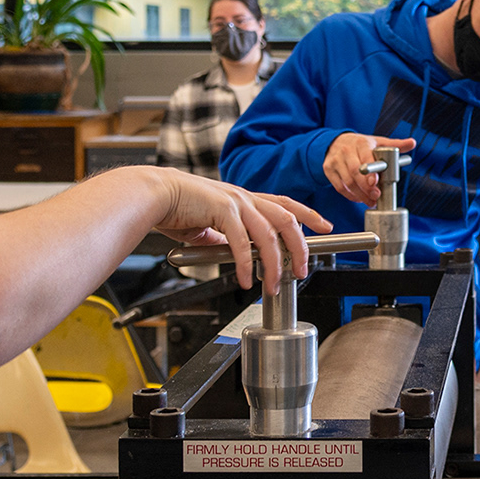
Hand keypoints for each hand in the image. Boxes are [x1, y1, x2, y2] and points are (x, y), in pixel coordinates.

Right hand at [143, 169, 329, 292]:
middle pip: (286, 219)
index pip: (284, 204)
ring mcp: (234, 202)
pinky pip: (241, 241)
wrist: (154, 194)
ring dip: (275, 262)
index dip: (307, 214)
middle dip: (300, 246)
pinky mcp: (221, 210)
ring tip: (274, 284)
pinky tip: (247, 279)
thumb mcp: (207, 223)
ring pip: (268, 233)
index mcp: (243, 198)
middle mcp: (244, 197)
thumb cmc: (176, 207)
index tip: (325, 225)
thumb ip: (222, 235)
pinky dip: (247, 263)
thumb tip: (228, 250)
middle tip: (303, 268)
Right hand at [323, 134, 416, 206]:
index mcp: (361, 143)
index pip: (365, 158)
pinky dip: (351, 195)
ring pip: (347, 183)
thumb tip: (412, 143)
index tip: (375, 183)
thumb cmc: (361, 145)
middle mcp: (346, 151)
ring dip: (360, 195)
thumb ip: (395, 145)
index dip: (370, 173)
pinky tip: (360, 198)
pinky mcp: (328, 169)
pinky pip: (339, 187)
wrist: (336, 141)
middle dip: (366, 188)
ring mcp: (335, 160)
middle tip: (376, 197)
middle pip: (355, 173)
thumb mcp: (377, 142)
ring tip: (371, 200)